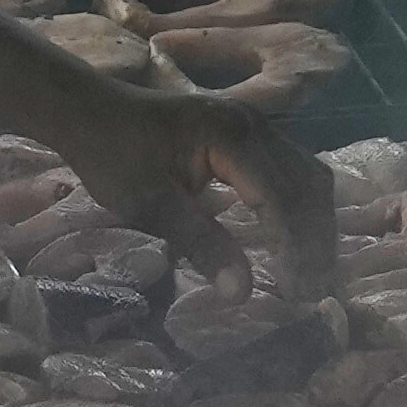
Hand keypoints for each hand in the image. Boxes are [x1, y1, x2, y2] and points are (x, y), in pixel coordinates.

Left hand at [63, 88, 345, 296]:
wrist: (91, 112)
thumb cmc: (113, 155)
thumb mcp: (150, 205)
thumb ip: (199, 244)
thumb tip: (240, 293)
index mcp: (232, 137)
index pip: (282, 199)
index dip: (295, 248)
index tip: (295, 294)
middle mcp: (255, 126)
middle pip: (308, 186)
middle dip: (315, 242)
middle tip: (310, 294)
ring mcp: (256, 127)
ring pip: (308, 178)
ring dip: (314, 227)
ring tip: (310, 276)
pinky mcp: (250, 136)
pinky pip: (293, 172)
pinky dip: (301, 210)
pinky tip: (295, 243)